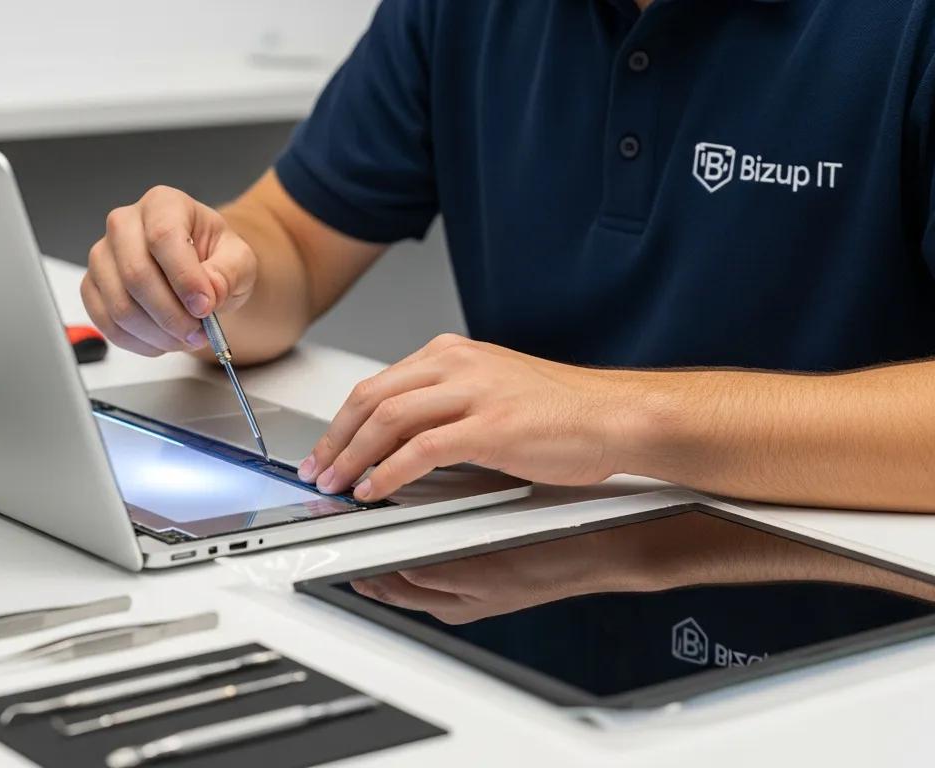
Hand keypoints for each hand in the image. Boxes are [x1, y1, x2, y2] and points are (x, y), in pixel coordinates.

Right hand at [81, 186, 257, 355]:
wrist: (195, 272)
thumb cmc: (213, 259)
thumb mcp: (238, 260)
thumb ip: (228, 273)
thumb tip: (208, 293)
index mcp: (163, 204)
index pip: (163, 236)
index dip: (184, 277)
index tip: (204, 307)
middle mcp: (124, 224)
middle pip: (136, 274)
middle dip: (172, 315)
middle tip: (199, 333)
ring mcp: (102, 256)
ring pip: (120, 305)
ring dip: (158, 334)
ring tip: (185, 338)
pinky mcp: (92, 288)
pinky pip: (107, 324)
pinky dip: (140, 342)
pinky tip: (163, 341)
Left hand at [299, 334, 642, 499]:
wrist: (616, 415)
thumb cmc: (562, 412)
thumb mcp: (490, 392)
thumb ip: (443, 405)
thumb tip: (393, 442)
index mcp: (453, 353)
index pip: (377, 384)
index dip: (341, 421)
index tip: (324, 449)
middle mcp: (458, 363)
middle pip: (372, 398)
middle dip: (335, 440)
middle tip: (318, 472)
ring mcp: (474, 391)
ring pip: (389, 419)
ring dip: (354, 457)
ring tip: (338, 486)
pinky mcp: (491, 425)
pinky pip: (423, 448)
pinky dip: (390, 472)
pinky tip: (376, 489)